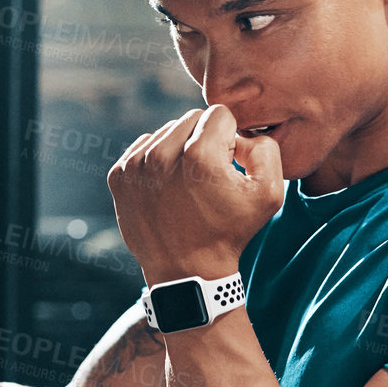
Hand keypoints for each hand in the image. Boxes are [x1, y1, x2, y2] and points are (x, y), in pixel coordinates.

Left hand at [106, 106, 283, 283]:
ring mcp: (135, 165)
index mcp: (199, 154)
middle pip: (191, 119)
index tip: (227, 164)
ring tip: (187, 185)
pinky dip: (156, 161)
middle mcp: (161, 154)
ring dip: (180, 149)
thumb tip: (242, 134)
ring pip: (166, 131)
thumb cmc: (229, 233)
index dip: (230, 138)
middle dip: (204, 139)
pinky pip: (143, 147)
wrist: (185, 272)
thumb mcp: (269, 194)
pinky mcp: (118, 176)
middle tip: (208, 176)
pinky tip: (167, 187)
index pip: (219, 114)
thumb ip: (266, 148)